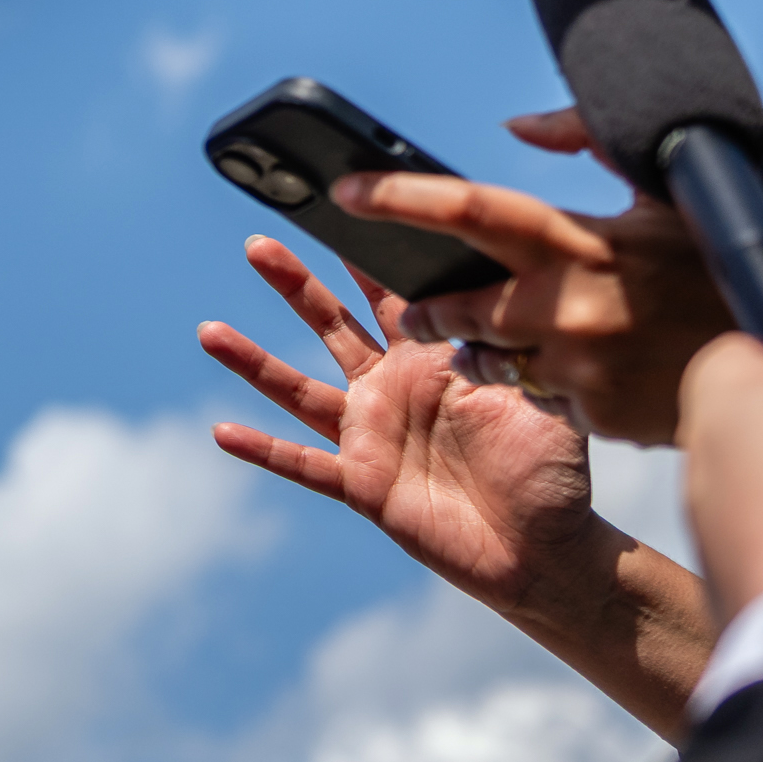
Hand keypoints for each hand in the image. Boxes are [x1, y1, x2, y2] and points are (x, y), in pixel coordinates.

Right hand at [200, 235, 607, 605]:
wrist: (545, 551)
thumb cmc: (553, 472)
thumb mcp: (545, 395)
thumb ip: (518, 350)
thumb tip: (503, 299)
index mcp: (433, 361)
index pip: (391, 295)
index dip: (364, 255)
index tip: (339, 210)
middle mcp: (392, 390)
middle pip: (330, 326)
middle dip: (293, 285)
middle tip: (258, 244)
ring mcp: (371, 435)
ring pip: (299, 390)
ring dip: (253, 361)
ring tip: (208, 331)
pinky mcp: (362, 484)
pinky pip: (304, 464)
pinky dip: (263, 450)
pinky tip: (223, 431)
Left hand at [341, 166, 733, 446]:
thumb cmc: (716, 260)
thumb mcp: (661, 188)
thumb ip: (586, 137)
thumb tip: (516, 125)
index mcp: (577, 239)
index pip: (468, 208)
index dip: (399, 197)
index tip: (345, 190)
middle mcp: (568, 303)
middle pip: (457, 306)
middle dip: (427, 309)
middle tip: (415, 308)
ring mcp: (581, 366)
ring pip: (492, 360)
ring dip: (483, 351)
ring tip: (498, 340)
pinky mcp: (597, 415)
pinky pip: (544, 398)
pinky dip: (548, 385)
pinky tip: (581, 371)